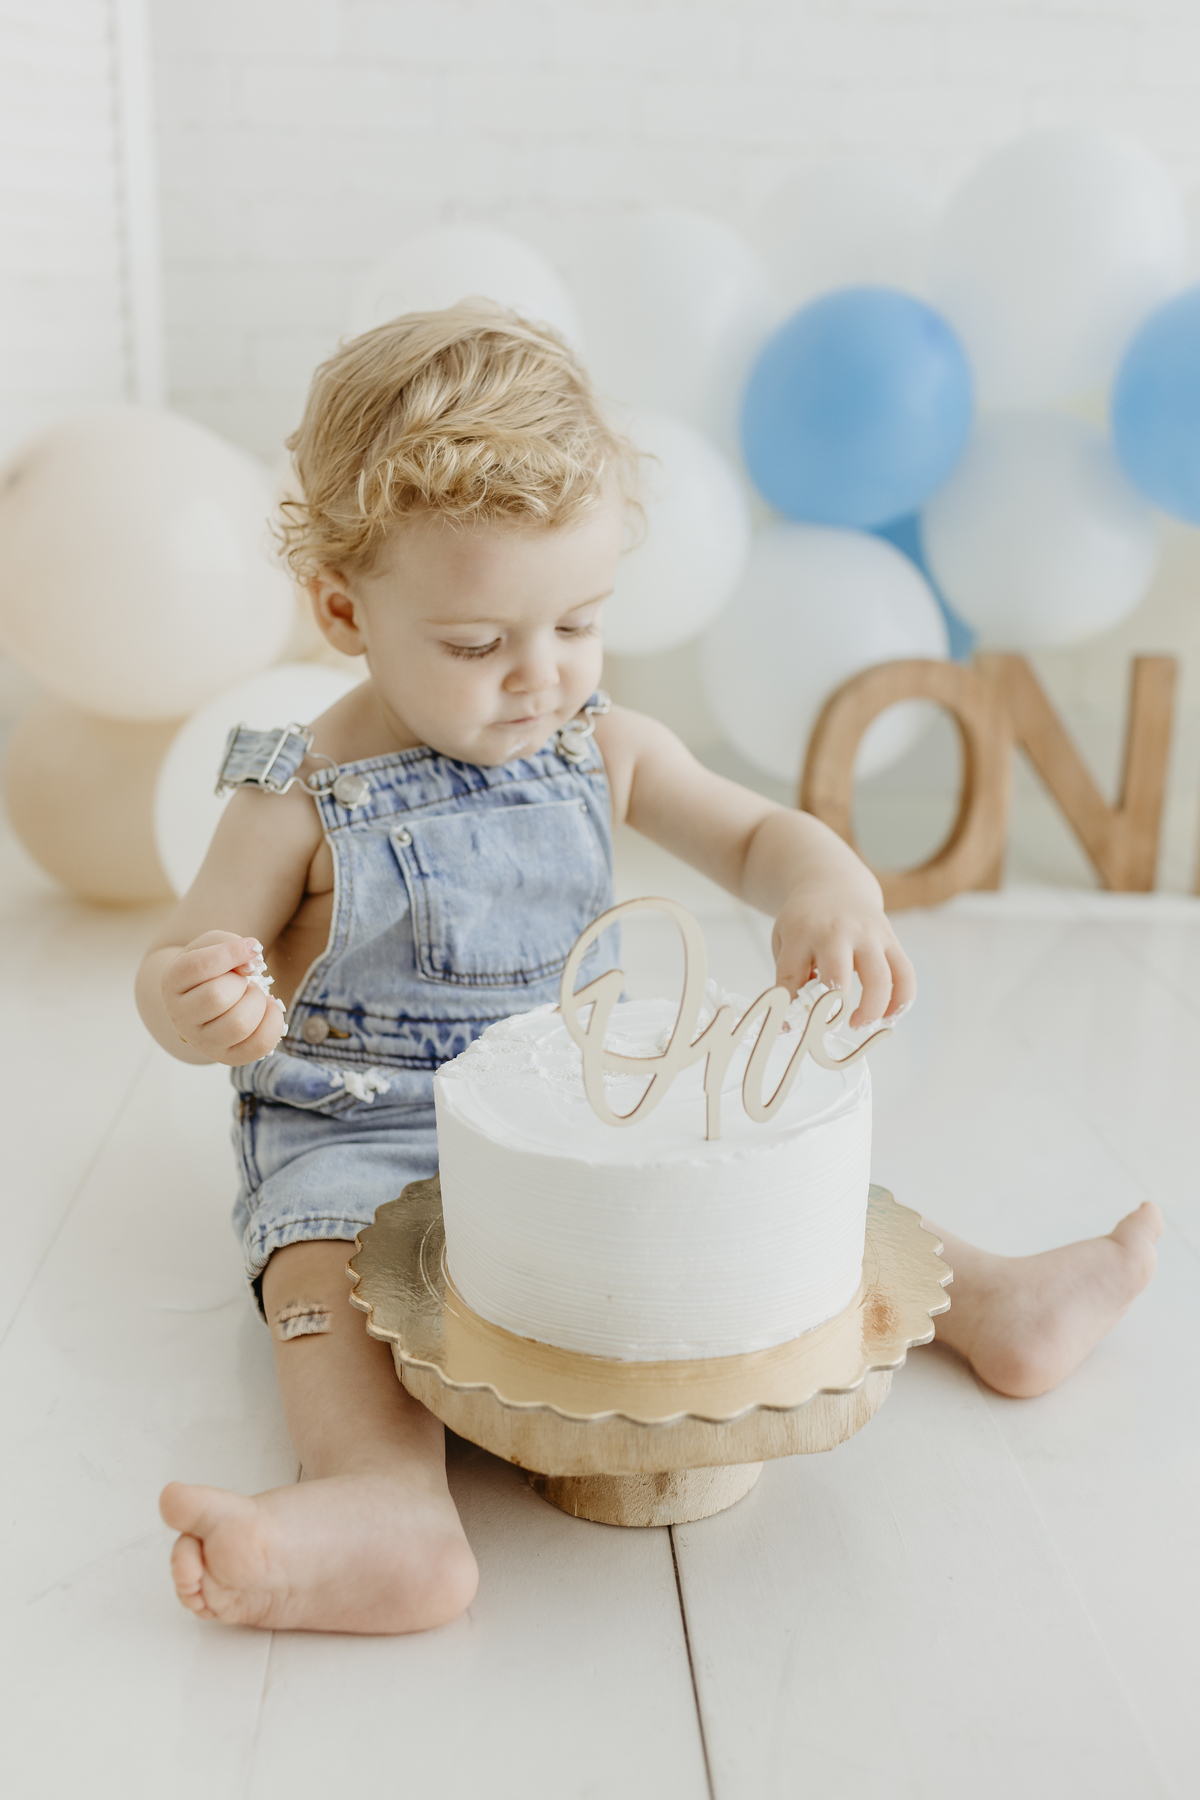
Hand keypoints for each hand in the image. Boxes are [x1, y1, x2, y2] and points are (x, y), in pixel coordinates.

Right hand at [161, 931, 286, 1065]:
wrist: (203, 999)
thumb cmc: (210, 968)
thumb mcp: (213, 944)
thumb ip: (229, 943)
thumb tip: (253, 961)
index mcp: (173, 982)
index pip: (198, 966)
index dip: (231, 953)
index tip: (251, 947)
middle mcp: (181, 1016)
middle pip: (217, 997)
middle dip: (241, 982)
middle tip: (243, 980)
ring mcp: (202, 1041)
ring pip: (238, 1024)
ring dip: (257, 1002)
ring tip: (253, 995)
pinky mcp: (226, 1057)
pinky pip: (258, 1046)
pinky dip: (273, 1023)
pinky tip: (268, 1008)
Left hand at [771, 888, 914, 1027]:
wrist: (834, 884)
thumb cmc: (805, 923)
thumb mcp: (785, 941)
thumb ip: (789, 978)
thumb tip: (794, 1023)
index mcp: (801, 933)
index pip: (792, 976)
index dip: (791, 1008)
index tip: (794, 1027)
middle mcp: (836, 932)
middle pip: (838, 977)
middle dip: (834, 1010)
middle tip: (830, 1026)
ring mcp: (868, 934)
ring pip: (879, 978)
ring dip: (871, 1010)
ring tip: (858, 1024)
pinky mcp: (890, 939)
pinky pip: (905, 974)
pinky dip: (902, 1000)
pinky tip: (889, 1016)